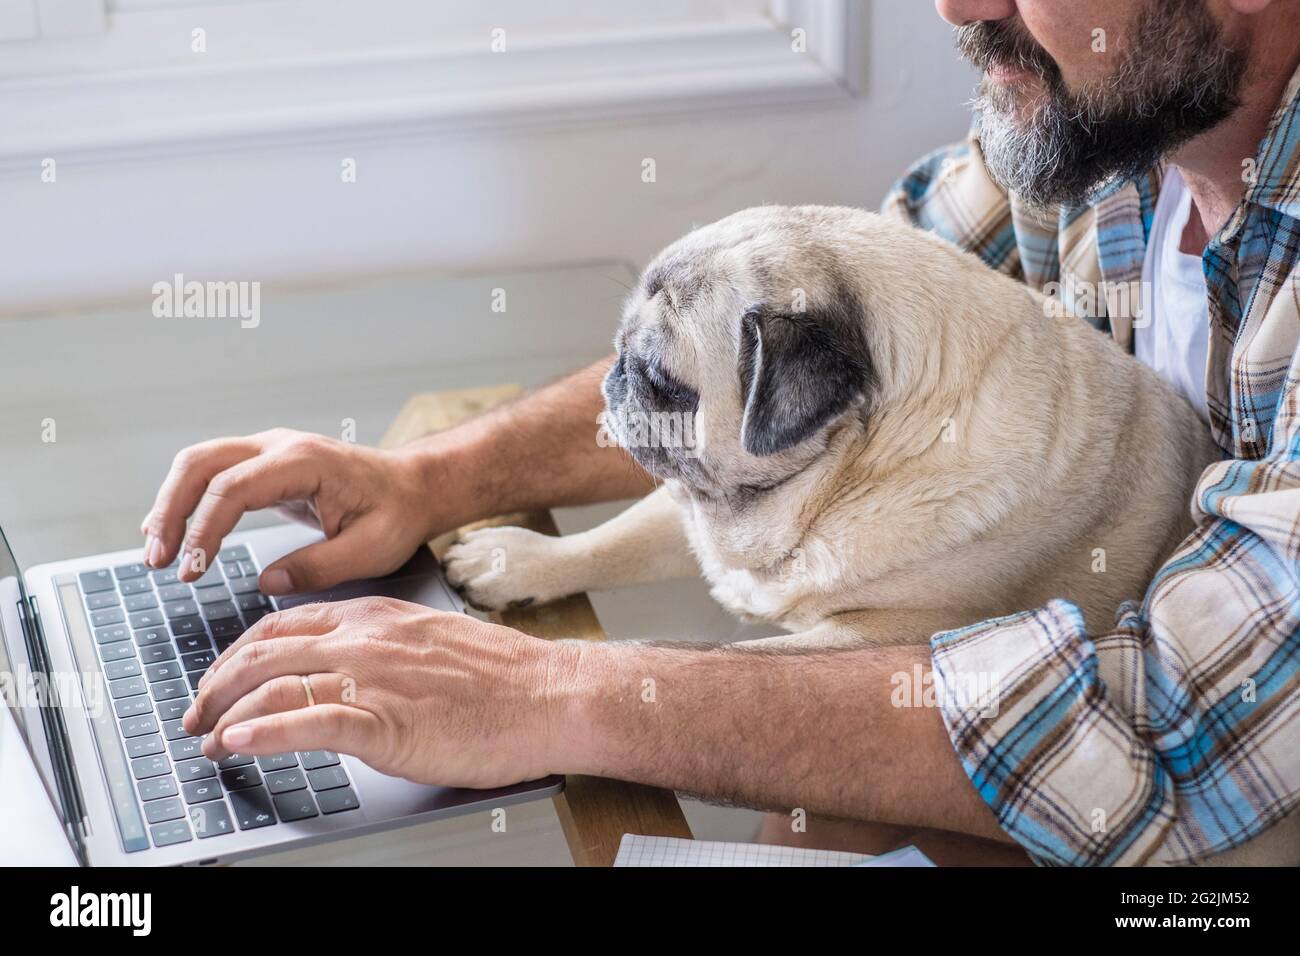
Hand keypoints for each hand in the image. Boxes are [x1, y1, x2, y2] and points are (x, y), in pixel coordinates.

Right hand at [141, 428, 451, 594]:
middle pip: (202, 463)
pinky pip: (215, 475)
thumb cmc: (398, 513)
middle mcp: (280, 447)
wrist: (414, 486)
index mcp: (304, 462)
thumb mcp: (371, 549)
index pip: (233, 487)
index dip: (205, 529)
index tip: (192, 570)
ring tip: (158, 552)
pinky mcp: (266, 467)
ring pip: (200, 464)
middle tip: (159, 560)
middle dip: (171, 509)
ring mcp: (270, 453)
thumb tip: (267, 582)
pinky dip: (188, 500)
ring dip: (172, 504)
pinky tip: (173, 532)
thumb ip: (319, 567)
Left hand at [182, 597, 582, 787]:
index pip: (283, 624)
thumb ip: (383, 647)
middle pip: (263, 652)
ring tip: (208, 740)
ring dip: (226, 714)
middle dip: (216, 685)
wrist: (549, 695)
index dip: (238, 653)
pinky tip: (237, 745)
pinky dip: (261, 734)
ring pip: (273, 685)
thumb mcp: (431, 640)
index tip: (221, 677)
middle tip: (196, 714)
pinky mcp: (386, 722)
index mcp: (376, 616)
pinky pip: (306, 723)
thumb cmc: (503, 677)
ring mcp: (374, 679)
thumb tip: (347, 670)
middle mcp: (365, 640)